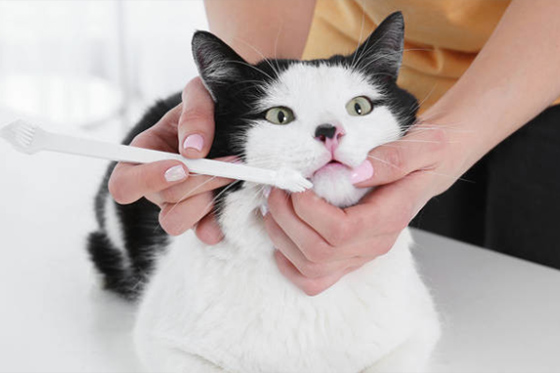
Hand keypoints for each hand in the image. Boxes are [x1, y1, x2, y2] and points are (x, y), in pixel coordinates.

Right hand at [108, 77, 227, 242]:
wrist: (234, 119)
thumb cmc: (209, 107)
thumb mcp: (201, 95)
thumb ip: (195, 114)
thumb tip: (194, 149)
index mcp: (145, 156)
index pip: (124, 184)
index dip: (148, 180)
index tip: (181, 166)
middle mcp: (158, 185)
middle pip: (162, 202)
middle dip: (196, 185)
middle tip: (227, 166)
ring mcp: (180, 203)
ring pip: (176, 222)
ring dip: (205, 205)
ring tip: (231, 180)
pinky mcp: (203, 215)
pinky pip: (203, 232)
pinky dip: (219, 224)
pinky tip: (236, 206)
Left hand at [264, 124, 462, 294]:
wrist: (427, 173)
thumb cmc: (424, 159)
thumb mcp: (423, 146)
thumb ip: (394, 158)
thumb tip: (358, 171)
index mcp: (390, 218)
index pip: (341, 230)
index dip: (309, 210)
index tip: (297, 184)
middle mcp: (373, 244)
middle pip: (319, 253)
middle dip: (286, 220)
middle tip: (277, 190)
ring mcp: (359, 254)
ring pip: (311, 268)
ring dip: (281, 237)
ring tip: (273, 205)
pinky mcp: (346, 257)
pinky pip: (313, 279)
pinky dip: (288, 263)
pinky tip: (283, 234)